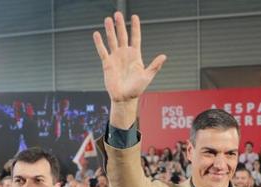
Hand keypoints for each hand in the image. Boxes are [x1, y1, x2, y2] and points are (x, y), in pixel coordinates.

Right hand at [93, 12, 165, 127]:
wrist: (124, 98)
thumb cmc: (137, 89)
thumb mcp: (147, 76)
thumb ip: (154, 66)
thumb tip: (164, 56)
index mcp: (135, 55)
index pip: (135, 38)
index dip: (135, 27)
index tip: (135, 17)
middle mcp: (125, 54)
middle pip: (122, 36)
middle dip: (120, 25)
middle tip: (118, 14)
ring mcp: (115, 58)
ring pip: (112, 40)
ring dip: (110, 30)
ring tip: (108, 19)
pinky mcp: (107, 64)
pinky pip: (102, 51)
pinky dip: (99, 43)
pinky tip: (97, 34)